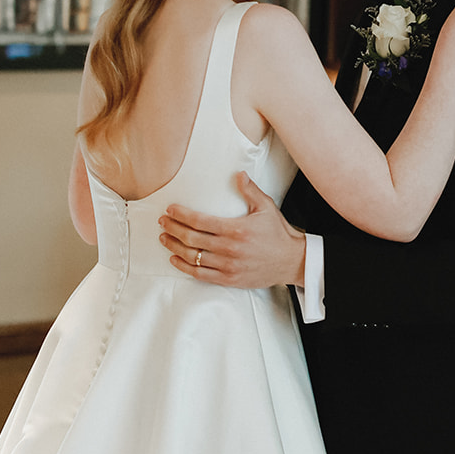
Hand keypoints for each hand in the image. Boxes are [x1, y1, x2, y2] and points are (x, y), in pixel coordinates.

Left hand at [159, 172, 306, 288]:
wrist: (292, 261)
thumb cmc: (278, 233)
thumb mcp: (266, 207)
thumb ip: (250, 190)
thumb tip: (238, 174)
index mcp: (236, 229)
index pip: (200, 221)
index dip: (181, 215)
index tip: (170, 210)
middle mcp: (229, 249)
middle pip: (191, 238)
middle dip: (173, 229)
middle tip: (163, 222)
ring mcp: (228, 266)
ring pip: (192, 257)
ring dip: (174, 246)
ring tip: (164, 238)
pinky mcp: (229, 279)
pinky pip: (200, 274)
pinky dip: (185, 267)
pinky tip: (175, 259)